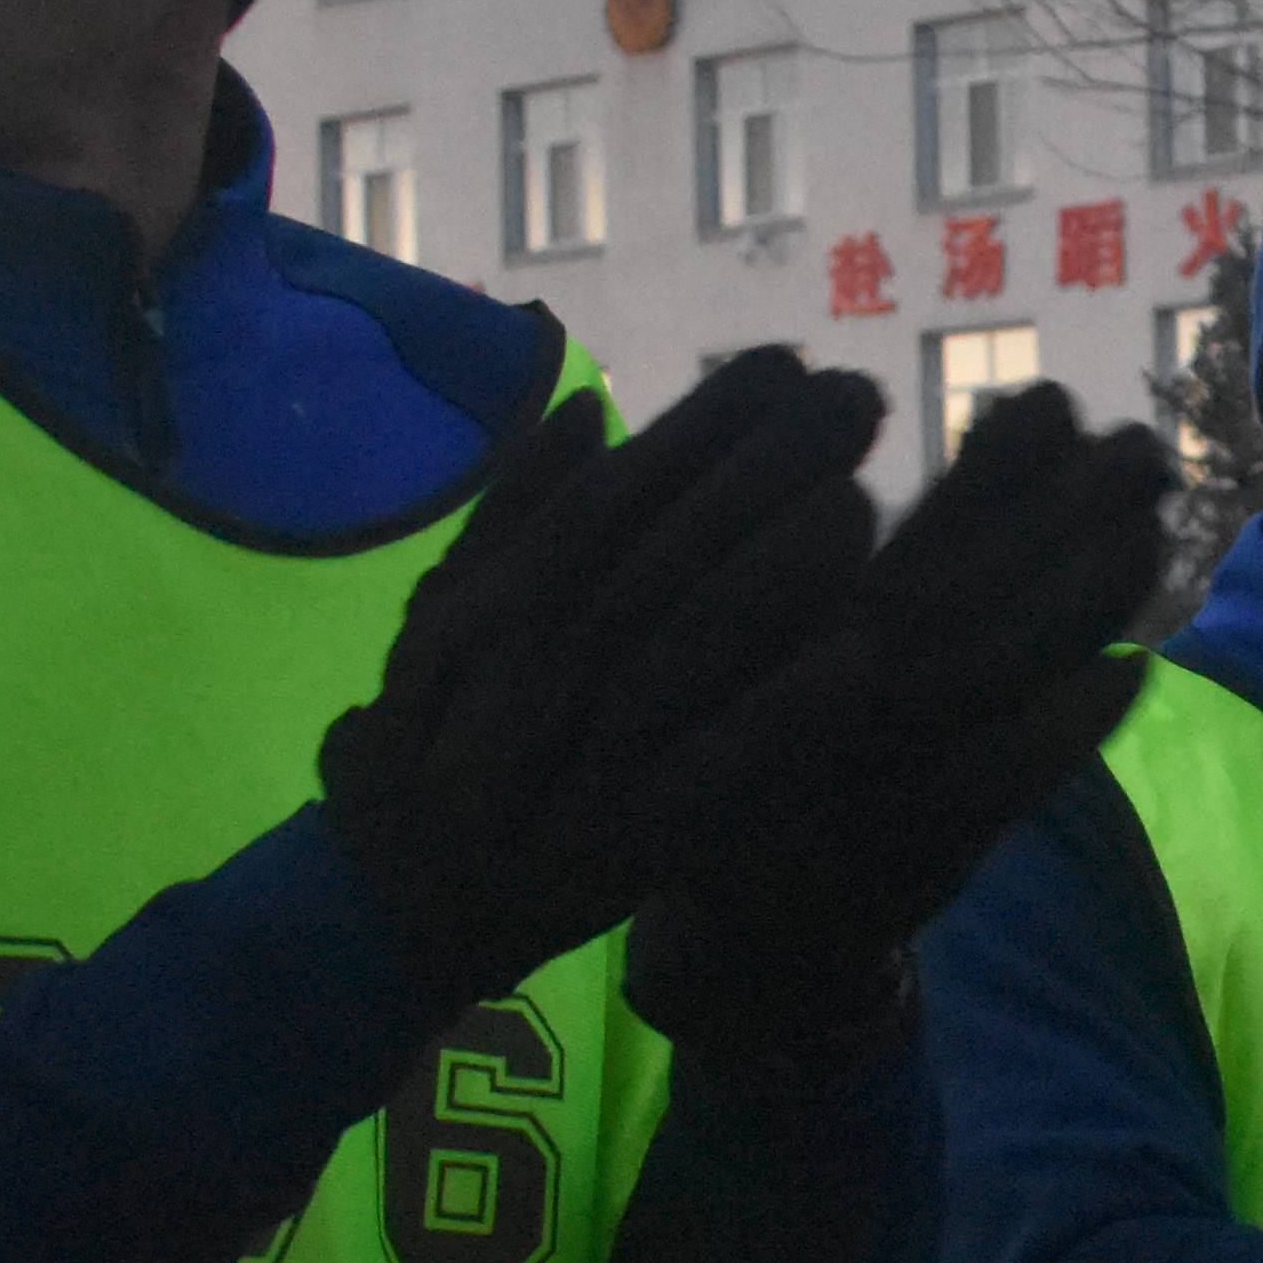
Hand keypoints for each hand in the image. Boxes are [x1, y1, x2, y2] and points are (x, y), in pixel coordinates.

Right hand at [319, 359, 888, 1004]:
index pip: (607, 494)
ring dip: (773, 576)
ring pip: (681, 651)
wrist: (402, 899)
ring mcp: (577, 756)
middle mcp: (535, 667)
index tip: (785, 362)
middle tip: (854, 404)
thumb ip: (517, 514)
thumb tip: (581, 402)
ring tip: (860, 507)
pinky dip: (780, 715)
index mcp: (502, 602)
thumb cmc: (438, 739)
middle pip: (652, 552)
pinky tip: (860, 660)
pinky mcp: (626, 843)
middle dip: (754, 474)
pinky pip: (712, 773)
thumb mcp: (451, 618)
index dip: (695, 427)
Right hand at [628, 381, 1178, 1045]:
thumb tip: (1014, 407)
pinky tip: (1133, 670)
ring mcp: (869, 771)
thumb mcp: (822, 623)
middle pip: (960, 582)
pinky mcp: (909, 856)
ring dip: (1072, 599)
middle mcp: (830, 689)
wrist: (752, 934)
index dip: (991, 469)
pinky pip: (996, 786)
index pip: (906, 530)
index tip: (1060, 404)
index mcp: (804, 622)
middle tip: (1140, 451)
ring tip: (1148, 533)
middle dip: (1055, 513)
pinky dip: (1066, 728)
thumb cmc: (796, 741)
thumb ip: (907, 527)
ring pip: (983, 670)